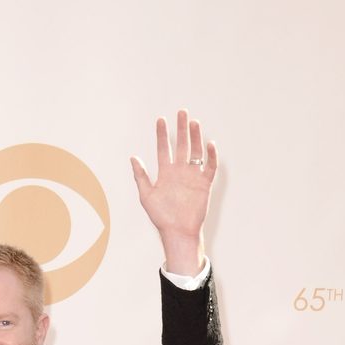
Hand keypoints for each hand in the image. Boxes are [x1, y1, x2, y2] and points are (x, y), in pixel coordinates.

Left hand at [131, 111, 216, 274]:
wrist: (177, 232)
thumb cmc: (161, 217)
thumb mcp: (146, 195)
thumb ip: (141, 176)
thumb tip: (133, 157)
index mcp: (165, 173)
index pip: (163, 149)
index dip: (162, 135)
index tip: (161, 119)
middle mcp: (179, 172)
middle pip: (181, 145)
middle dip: (181, 129)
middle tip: (181, 112)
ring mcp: (192, 176)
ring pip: (195, 152)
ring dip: (195, 137)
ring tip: (194, 122)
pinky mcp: (204, 184)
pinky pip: (209, 167)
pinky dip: (211, 156)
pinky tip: (209, 144)